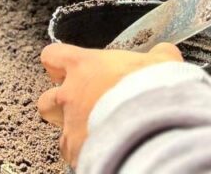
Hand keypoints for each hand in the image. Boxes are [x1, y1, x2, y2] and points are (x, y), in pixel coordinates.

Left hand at [38, 43, 181, 166]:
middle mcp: (70, 95)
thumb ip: (157, 57)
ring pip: (59, 132)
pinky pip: (74, 156)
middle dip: (58, 106)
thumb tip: (164, 54)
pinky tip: (102, 152)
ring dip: (72, 134)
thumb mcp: (160, 63)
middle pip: (46, 100)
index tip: (66, 70)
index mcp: (83, 67)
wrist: (153, 124)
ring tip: (94, 136)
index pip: (52, 56)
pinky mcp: (77, 153)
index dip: (57, 64)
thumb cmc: (152, 89)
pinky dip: (84, 156)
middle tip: (81, 109)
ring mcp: (71, 126)